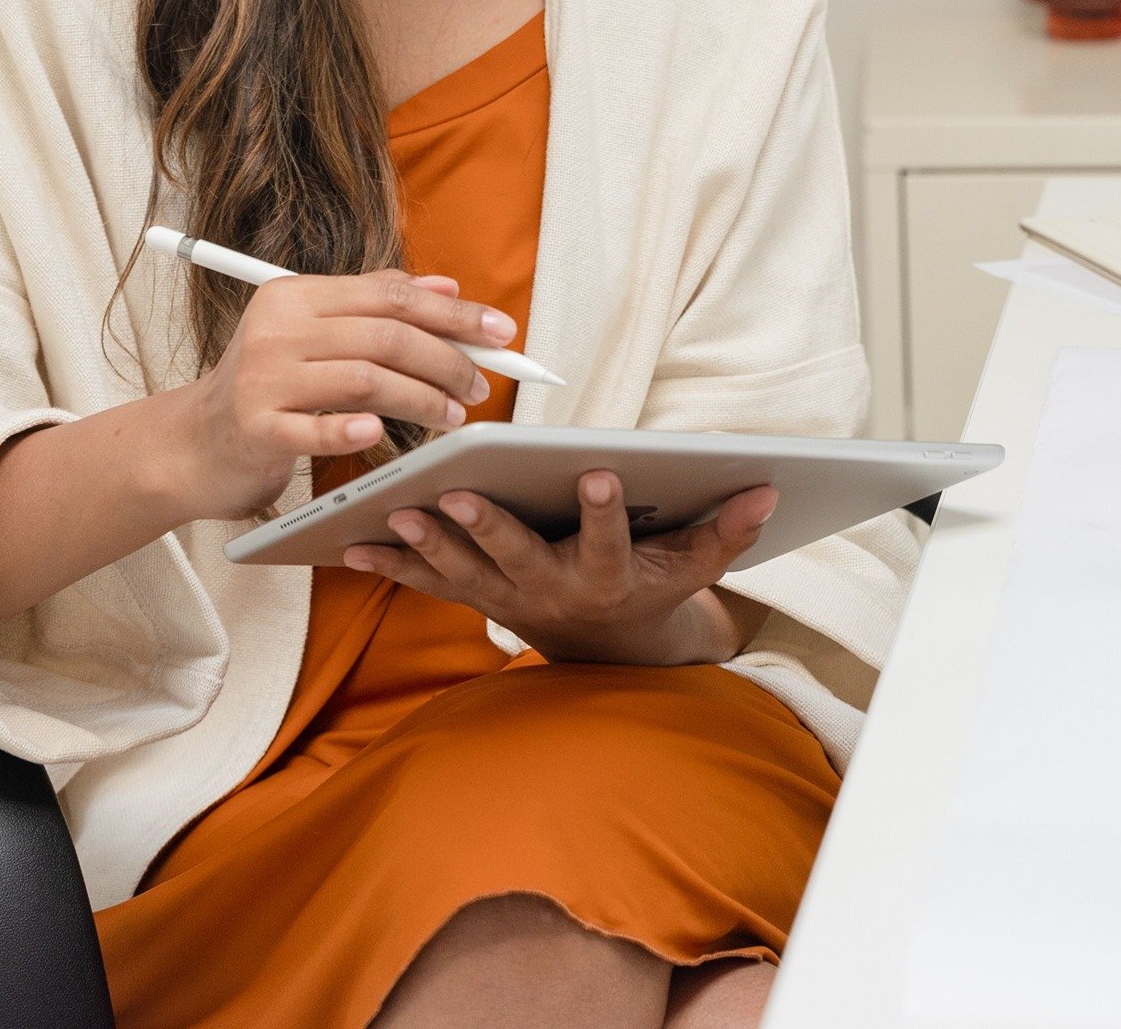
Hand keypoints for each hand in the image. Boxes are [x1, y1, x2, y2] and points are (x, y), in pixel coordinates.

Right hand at [169, 269, 512, 520]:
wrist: (196, 444)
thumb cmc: (269, 387)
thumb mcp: (314, 333)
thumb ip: (374, 306)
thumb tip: (447, 288)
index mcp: (295, 295)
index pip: (390, 295)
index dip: (453, 313)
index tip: (501, 333)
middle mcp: (277, 328)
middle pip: (384, 335)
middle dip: (447, 359)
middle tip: (481, 386)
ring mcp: (263, 378)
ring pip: (364, 378)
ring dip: (423, 399)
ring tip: (454, 417)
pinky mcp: (255, 427)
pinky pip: (315, 428)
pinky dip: (353, 430)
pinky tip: (382, 436)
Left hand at [342, 471, 778, 667]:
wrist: (606, 649)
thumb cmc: (650, 588)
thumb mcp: (693, 567)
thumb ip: (726, 532)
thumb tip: (767, 489)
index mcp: (608, 579)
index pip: (611, 544)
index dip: (606, 512)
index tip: (598, 471)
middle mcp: (552, 593)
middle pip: (520, 561)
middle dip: (490, 529)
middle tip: (460, 494)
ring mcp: (507, 600)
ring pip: (463, 575)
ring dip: (428, 545)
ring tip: (397, 511)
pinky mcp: (473, 597)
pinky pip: (426, 585)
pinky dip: (392, 565)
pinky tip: (352, 542)